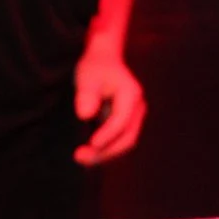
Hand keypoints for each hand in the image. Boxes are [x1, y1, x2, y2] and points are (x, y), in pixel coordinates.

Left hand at [73, 47, 145, 166]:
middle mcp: (137, 108)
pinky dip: (105, 148)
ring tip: (81, 158)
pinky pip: (119, 140)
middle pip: (127, 137)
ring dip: (105, 153)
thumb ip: (86, 95)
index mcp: (131, 95)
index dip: (107, 135)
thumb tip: (85, 115)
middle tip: (81, 157)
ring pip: (124, 142)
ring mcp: (134, 117)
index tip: (91, 144)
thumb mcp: (87, 76)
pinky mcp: (127, 123)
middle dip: (105, 151)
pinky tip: (88, 153)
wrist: (104, 60)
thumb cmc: (95, 67)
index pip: (121, 121)